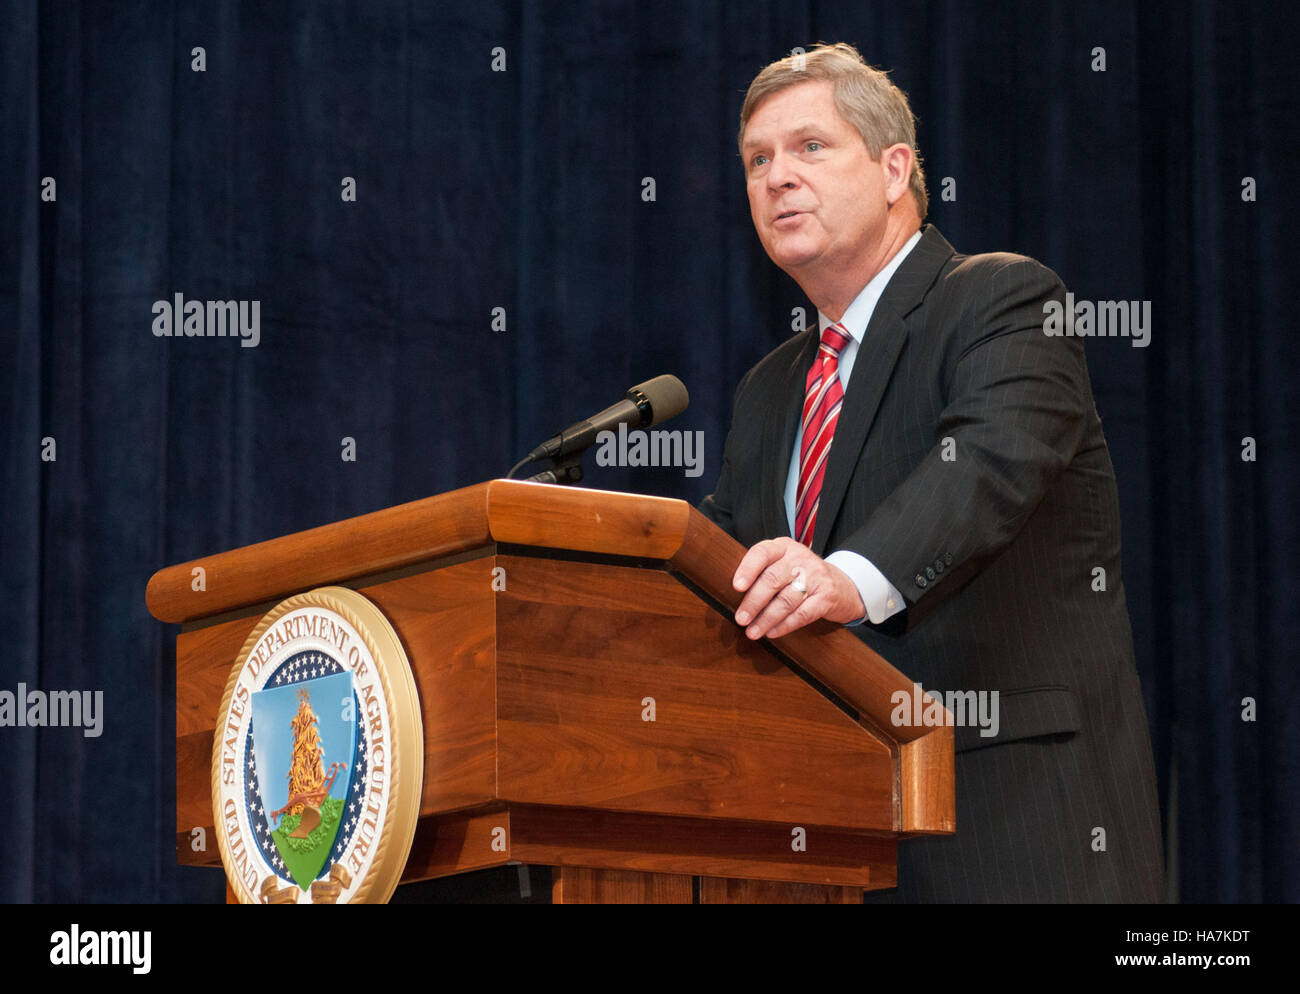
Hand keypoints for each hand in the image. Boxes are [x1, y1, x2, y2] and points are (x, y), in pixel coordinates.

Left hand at [731, 537, 865, 639]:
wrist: (842, 585)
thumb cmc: (802, 576)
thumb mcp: (784, 563)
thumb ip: (762, 571)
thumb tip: (733, 596)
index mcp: (784, 547)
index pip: (762, 552)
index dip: (747, 569)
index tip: (736, 587)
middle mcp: (800, 558)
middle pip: (772, 579)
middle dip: (753, 602)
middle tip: (740, 619)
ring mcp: (816, 576)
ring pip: (786, 599)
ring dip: (766, 619)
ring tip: (753, 631)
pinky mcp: (827, 596)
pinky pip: (802, 614)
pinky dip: (785, 625)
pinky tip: (772, 632)